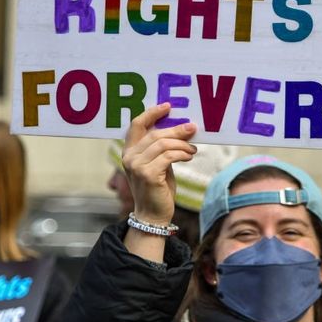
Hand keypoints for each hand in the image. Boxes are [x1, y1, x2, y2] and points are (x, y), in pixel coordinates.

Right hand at [121, 103, 197, 224]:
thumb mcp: (158, 164)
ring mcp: (136, 166)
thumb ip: (162, 148)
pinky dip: (182, 154)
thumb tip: (182, 128)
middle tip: (192, 128)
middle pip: (155, 133)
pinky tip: (189, 156)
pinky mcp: (147, 174)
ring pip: (163, 144)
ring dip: (182, 144)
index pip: (136, 124)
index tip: (168, 107)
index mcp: (129, 151)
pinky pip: (169, 156)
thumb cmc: (157, 188)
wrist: (153, 215)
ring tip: (193, 148)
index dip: (152, 113)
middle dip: (176, 129)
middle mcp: (129, 157)